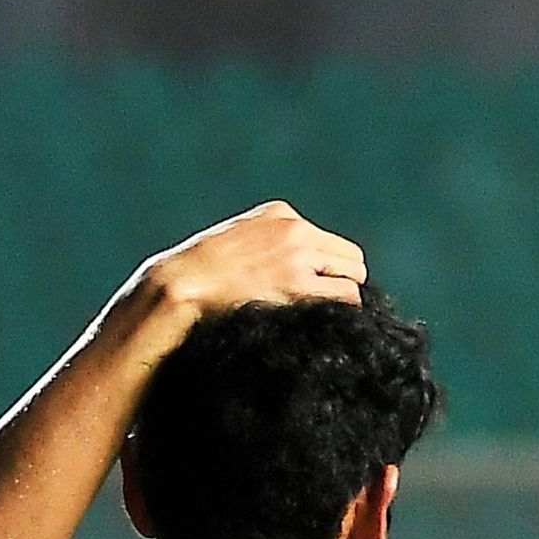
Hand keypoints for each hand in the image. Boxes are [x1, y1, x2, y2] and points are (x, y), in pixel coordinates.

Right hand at [137, 201, 368, 324]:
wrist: (184, 282)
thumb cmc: (202, 272)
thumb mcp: (237, 241)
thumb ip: (265, 245)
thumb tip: (285, 271)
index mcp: (281, 214)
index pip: (327, 241)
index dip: (329, 267)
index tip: (320, 288)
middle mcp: (295, 230)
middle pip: (351, 257)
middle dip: (344, 281)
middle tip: (332, 308)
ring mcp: (298, 257)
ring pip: (354, 277)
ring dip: (345, 298)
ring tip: (329, 319)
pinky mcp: (298, 285)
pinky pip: (346, 297)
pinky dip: (343, 311)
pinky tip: (329, 324)